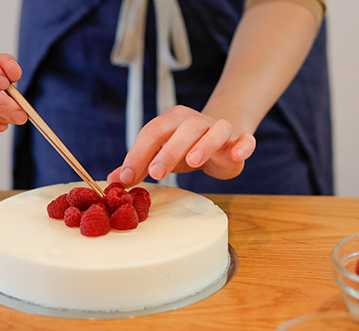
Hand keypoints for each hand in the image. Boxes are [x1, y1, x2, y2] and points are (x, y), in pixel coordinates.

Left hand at [107, 105, 255, 185]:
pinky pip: (246, 139)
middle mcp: (197, 121)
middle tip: (156, 173)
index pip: (152, 132)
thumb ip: (139, 166)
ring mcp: (220, 129)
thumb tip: (112, 180)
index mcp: (173, 121)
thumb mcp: (160, 156)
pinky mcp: (240, 140)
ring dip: (204, 144)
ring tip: (193, 162)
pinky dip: (243, 145)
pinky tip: (237, 155)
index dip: (138, 154)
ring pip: (215, 130)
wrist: (222, 139)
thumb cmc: (186, 147)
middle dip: (169, 150)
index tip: (126, 177)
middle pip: (184, 129)